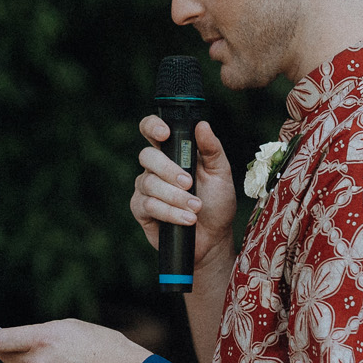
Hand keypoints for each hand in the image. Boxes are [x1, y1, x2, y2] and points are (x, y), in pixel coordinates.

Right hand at [131, 116, 234, 275]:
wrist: (213, 237)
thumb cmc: (217, 202)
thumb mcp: (221, 173)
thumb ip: (212, 149)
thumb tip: (202, 125)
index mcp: (173, 152)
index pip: (152, 129)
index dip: (152, 126)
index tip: (165, 133)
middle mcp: (155, 168)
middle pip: (147, 156)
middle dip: (168, 170)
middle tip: (189, 183)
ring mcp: (146, 188)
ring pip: (149, 183)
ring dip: (175, 196)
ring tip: (196, 208)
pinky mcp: (141, 210)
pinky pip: (148, 205)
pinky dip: (170, 212)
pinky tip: (187, 220)